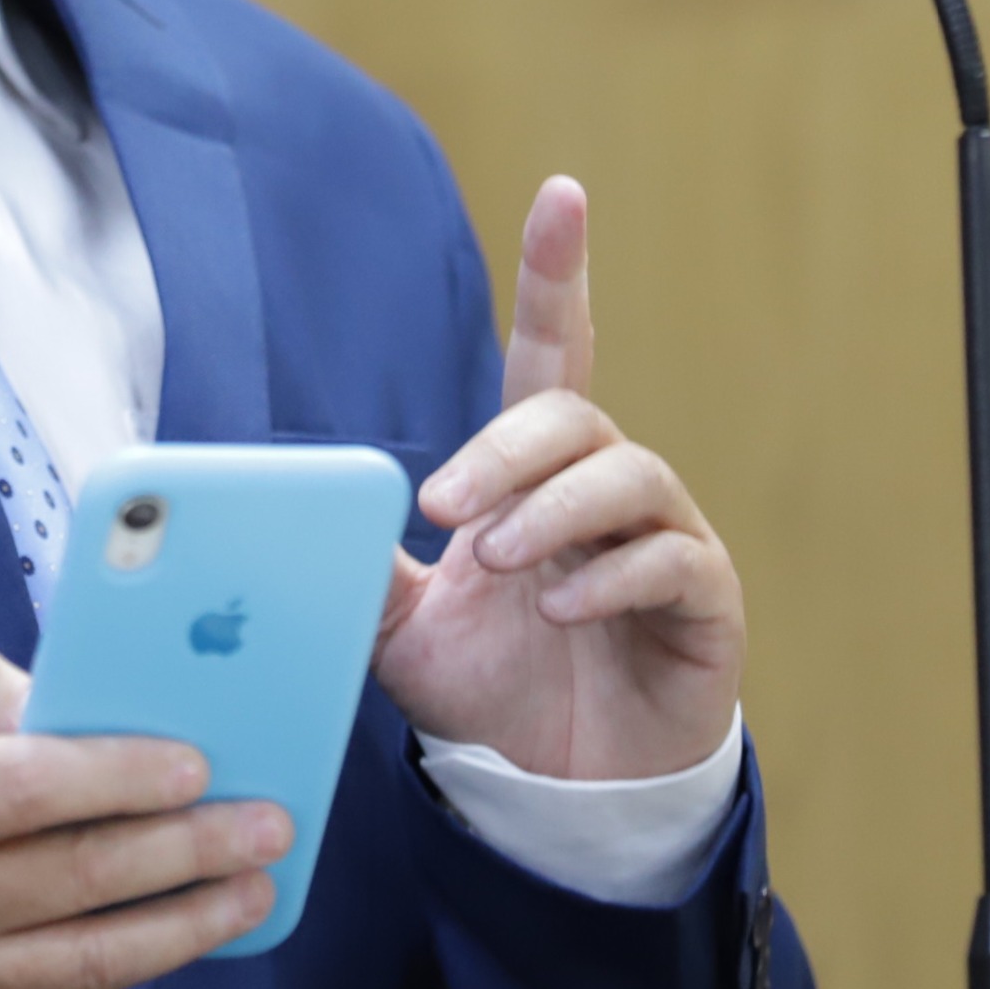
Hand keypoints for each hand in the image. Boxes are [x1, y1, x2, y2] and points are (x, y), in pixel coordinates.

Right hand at [0, 641, 290, 988]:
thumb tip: (65, 706)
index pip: (25, 788)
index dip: (119, 775)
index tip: (195, 763)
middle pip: (76, 875)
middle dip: (186, 846)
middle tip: (263, 821)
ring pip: (90, 956)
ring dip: (189, 921)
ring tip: (254, 886)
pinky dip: (141, 965)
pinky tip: (190, 930)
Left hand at [371, 176, 746, 779]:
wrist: (558, 794)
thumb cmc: (490, 690)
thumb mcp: (400, 628)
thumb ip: (359, 563)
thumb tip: (285, 509)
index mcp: (533, 474)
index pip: (549, 353)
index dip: (555, 275)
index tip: (561, 195)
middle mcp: (604, 487)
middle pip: (573, 416)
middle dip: (506, 450)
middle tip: (446, 509)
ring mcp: (663, 539)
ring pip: (626, 476)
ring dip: (555, 511)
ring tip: (503, 563)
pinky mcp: (704, 601)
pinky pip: (672, 560)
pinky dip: (612, 578)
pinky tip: (564, 610)